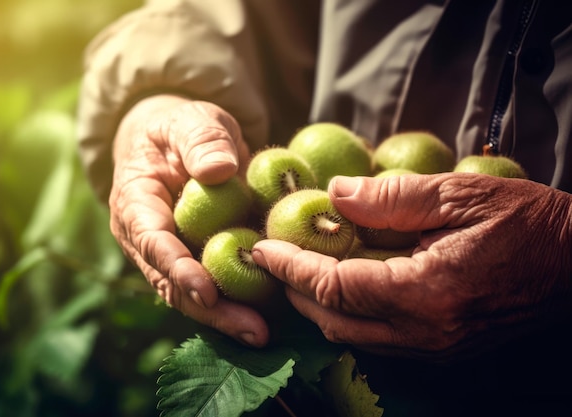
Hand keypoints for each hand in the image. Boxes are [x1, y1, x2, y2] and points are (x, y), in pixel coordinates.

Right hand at [109, 94, 268, 346]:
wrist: (175, 141)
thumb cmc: (180, 127)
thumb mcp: (190, 119)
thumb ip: (201, 139)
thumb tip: (220, 171)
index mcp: (135, 203)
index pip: (152, 242)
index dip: (179, 270)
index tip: (208, 293)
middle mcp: (146, 239)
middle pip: (172, 283)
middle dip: (211, 311)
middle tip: (252, 330)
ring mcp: (169, 254)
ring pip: (191, 295)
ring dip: (225, 317)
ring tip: (262, 334)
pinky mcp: (193, 259)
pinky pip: (212, 284)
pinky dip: (237, 301)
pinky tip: (269, 315)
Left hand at [252, 173, 571, 360]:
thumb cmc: (528, 222)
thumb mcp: (460, 194)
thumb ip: (393, 197)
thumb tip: (334, 194)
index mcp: (427, 293)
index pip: (335, 287)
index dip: (292, 267)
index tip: (261, 248)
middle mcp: (425, 333)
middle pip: (335, 321)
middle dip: (297, 290)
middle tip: (276, 256)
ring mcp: (435, 348)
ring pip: (354, 336)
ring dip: (320, 305)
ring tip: (303, 268)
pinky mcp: (443, 348)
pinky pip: (379, 339)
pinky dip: (350, 314)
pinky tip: (346, 285)